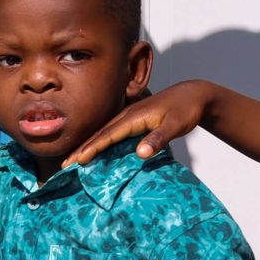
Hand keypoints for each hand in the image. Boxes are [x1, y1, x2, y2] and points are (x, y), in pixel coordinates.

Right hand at [65, 80, 212, 166]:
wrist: (194, 94)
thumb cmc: (185, 109)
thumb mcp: (175, 125)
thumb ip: (158, 138)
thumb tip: (140, 153)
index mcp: (134, 116)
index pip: (108, 135)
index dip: (92, 148)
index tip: (77, 160)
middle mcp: (128, 115)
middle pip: (100, 133)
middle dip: (82, 148)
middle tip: (65, 164)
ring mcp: (130, 117)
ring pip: (104, 132)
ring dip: (89, 145)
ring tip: (74, 158)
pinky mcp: (134, 120)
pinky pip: (112, 132)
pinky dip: (101, 141)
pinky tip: (96, 149)